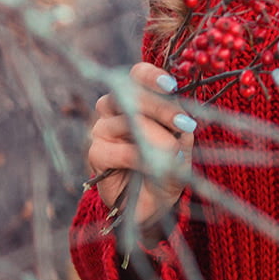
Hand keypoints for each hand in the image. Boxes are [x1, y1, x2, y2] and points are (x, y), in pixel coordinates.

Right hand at [86, 62, 197, 239]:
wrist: (153, 204)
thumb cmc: (168, 167)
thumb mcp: (183, 144)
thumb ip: (180, 127)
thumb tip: (180, 119)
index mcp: (138, 99)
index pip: (137, 75)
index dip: (151, 76)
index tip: (171, 86)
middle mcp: (116, 109)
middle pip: (127, 93)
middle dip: (159, 107)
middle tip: (183, 123)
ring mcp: (103, 130)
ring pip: (121, 120)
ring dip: (152, 135)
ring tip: (172, 151)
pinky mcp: (95, 154)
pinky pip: (114, 149)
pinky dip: (136, 156)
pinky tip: (152, 165)